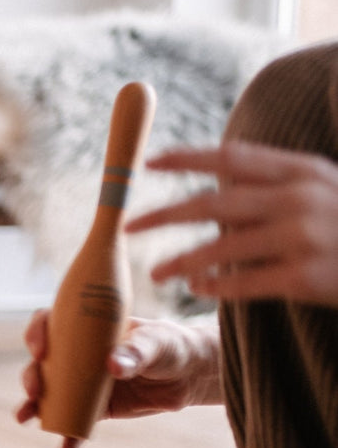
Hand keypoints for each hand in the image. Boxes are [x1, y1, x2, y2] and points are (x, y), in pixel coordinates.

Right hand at [16, 310, 221, 447]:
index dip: (38, 334)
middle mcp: (77, 354)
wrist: (190, 375)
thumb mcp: (156, 343)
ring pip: (50, 394)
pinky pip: (74, 422)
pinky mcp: (96, 408)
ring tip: (24, 417)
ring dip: (34, 407)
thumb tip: (113, 365)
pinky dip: (69, 437)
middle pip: (42, 363)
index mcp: (86, 329)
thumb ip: (136, 352)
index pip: (50, 323)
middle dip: (31, 377)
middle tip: (35, 392)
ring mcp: (83, 382)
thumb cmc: (172, 346)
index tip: (40, 350)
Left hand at [128, 142, 337, 306]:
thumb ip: (274, 185)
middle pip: (214, 204)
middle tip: (129, 227)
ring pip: (221, 249)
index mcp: (303, 170)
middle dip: (164, 215)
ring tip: (156, 272)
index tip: (149, 163)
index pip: (232, 157)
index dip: (187, 158)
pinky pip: (244, 284)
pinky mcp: (306, 278)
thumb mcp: (323, 187)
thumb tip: (213, 189)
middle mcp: (301, 198)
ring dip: (181, 261)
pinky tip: (196, 289)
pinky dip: (215, 287)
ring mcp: (304, 238)